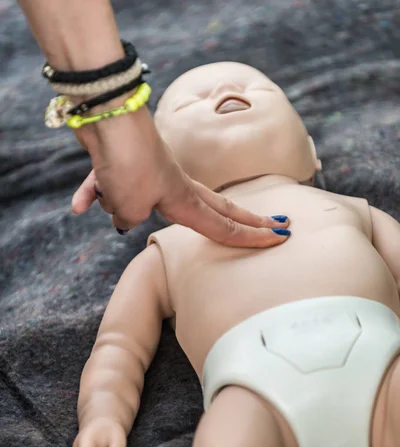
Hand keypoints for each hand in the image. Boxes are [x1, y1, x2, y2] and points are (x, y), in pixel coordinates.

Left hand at [71, 108, 290, 247]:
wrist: (105, 117)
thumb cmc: (127, 164)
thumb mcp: (130, 207)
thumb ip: (129, 218)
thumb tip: (121, 216)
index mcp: (184, 201)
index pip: (223, 227)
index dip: (250, 238)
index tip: (279, 238)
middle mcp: (175, 186)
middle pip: (215, 209)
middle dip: (242, 221)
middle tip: (271, 226)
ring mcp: (153, 172)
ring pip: (150, 199)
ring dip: (125, 203)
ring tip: (108, 197)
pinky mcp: (127, 162)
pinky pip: (111, 185)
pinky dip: (95, 192)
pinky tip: (80, 203)